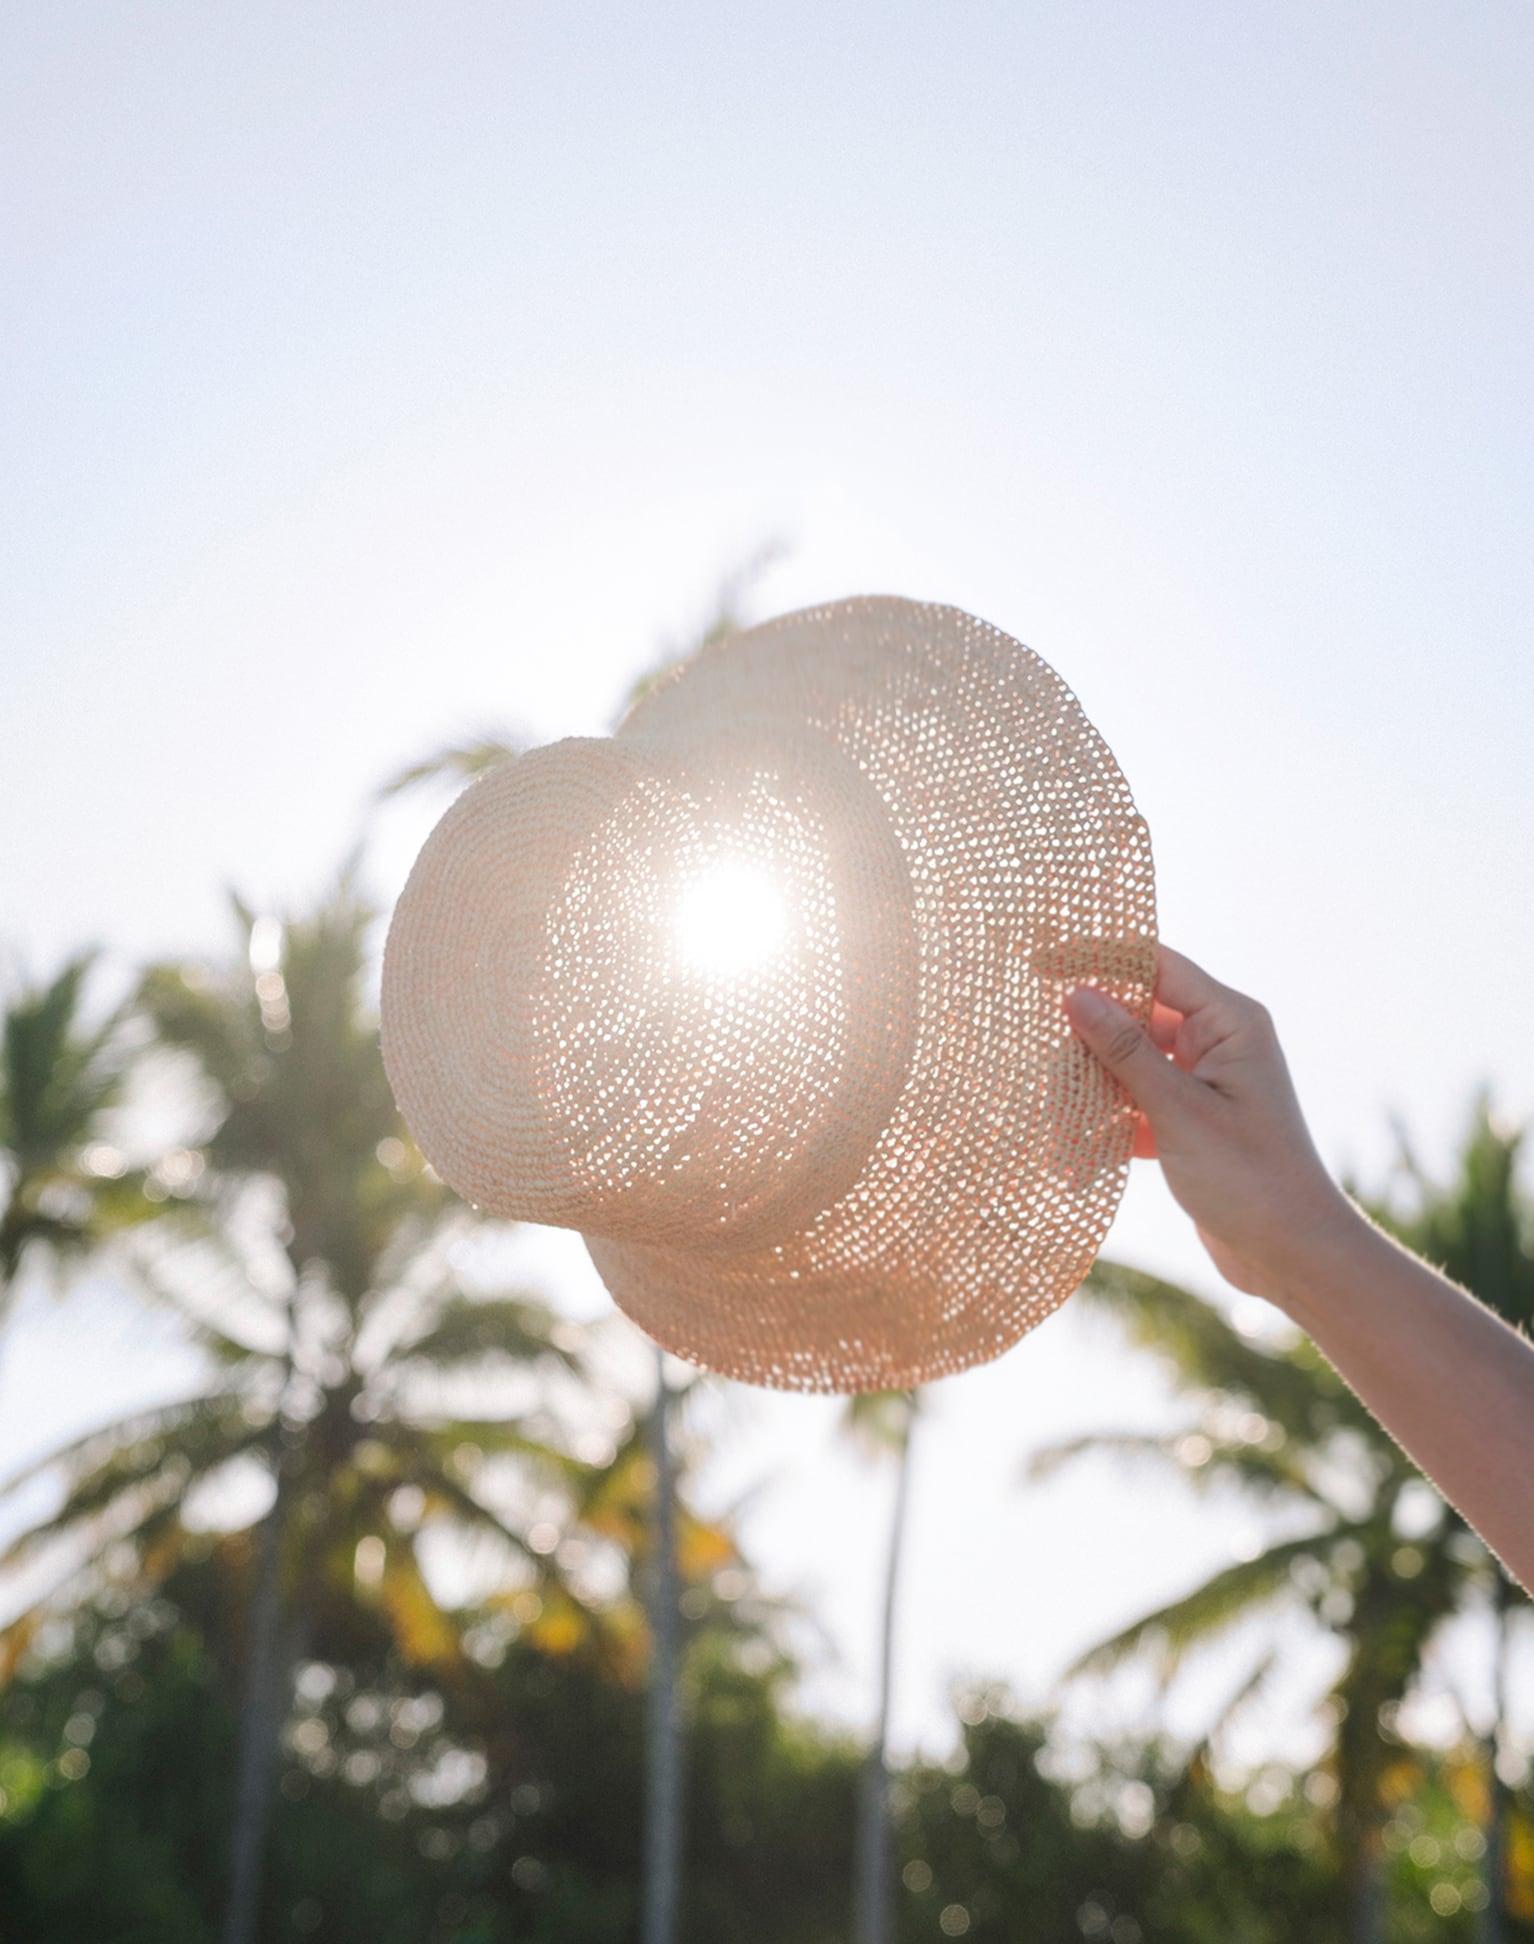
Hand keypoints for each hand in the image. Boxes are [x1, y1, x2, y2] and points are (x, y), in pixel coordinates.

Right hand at [1064, 946, 1360, 1307]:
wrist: (1292, 1255)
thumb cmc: (1250, 1179)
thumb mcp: (1178, 1111)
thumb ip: (1125, 1050)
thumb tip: (1075, 995)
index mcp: (1230, 1021)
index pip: (1155, 965)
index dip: (1097, 960)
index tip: (1041, 962)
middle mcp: (1218, 1041)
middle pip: (1132, 1018)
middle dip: (1085, 1050)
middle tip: (1048, 1087)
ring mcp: (1202, 1080)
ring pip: (1126, 1066)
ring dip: (1090, 1098)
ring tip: (1060, 1142)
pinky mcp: (1189, 1118)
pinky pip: (1134, 1105)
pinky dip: (1106, 1130)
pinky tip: (1078, 1166)